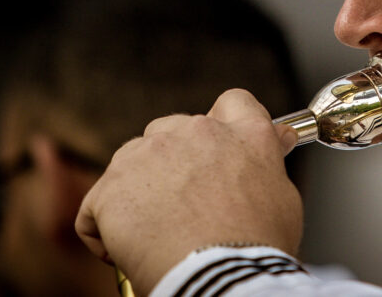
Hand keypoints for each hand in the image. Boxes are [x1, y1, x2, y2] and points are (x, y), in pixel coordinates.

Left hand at [75, 89, 301, 293]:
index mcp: (243, 133)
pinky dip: (106, 228)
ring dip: (139, 190)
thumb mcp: (283, 197)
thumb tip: (275, 141)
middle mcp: (197, 132)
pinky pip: (98, 205)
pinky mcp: (111, 186)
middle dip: (174, 162)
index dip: (225, 123)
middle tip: (184, 206)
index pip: (233, 103)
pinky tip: (126, 251)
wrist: (218, 277)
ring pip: (132, 161)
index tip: (222, 147)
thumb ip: (269, 160)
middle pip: (174, 130)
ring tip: (155, 234)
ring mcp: (149, 154)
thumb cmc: (256, 247)